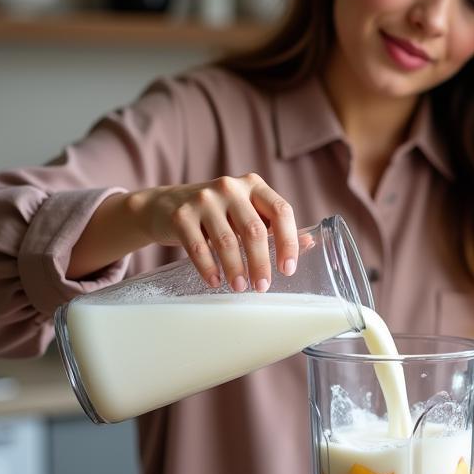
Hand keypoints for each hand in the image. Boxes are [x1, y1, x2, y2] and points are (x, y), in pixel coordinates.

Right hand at [131, 174, 298, 291]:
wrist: (164, 206)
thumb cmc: (216, 215)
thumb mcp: (246, 213)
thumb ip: (273, 226)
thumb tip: (309, 242)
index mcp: (253, 185)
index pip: (281, 211)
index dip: (289, 242)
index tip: (287, 269)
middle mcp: (230, 187)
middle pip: (254, 230)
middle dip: (261, 263)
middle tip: (262, 287)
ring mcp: (204, 199)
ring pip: (227, 241)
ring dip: (236, 269)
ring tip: (240, 288)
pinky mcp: (181, 214)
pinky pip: (198, 247)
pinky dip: (209, 268)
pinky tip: (215, 281)